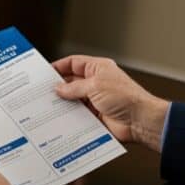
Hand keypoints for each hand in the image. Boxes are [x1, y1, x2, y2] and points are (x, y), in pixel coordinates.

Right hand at [52, 55, 169, 151]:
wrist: (140, 121)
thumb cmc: (126, 97)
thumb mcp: (95, 86)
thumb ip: (74, 87)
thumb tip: (59, 88)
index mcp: (98, 68)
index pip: (74, 63)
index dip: (59, 67)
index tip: (45, 74)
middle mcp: (96, 83)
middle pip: (72, 82)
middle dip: (59, 87)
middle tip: (43, 92)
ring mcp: (96, 100)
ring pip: (74, 100)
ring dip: (64, 104)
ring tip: (49, 106)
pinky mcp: (96, 115)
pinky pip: (79, 115)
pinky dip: (70, 117)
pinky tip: (61, 119)